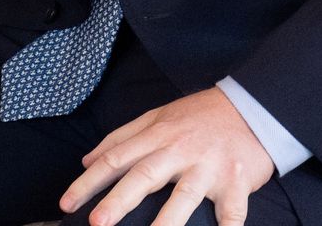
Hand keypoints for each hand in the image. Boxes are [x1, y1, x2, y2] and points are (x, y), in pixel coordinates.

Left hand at [62, 87, 273, 225]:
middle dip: (119, 200)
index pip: (117, 158)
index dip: (89, 182)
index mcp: (159, 135)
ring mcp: (210, 167)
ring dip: (166, 220)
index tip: (67, 204)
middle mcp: (182, 150)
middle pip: (145, 175)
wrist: (254, 106)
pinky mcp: (237, 181)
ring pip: (185, 196)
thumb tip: (87, 161)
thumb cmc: (201, 116)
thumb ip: (122, 137)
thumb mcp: (159, 116)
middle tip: (96, 222)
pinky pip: (232, 210)